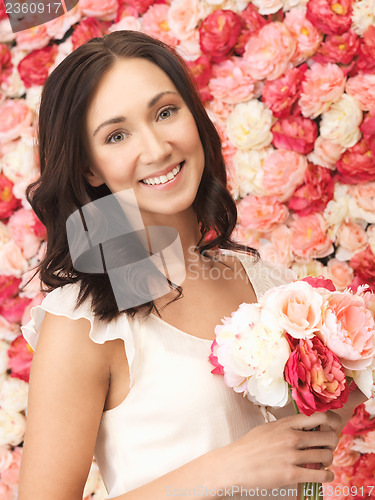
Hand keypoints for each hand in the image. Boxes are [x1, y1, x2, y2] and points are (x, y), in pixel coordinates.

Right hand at [220, 410, 341, 490]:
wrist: (234, 464)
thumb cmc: (250, 446)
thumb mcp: (268, 428)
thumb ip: (286, 426)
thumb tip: (303, 427)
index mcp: (286, 424)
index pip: (319, 416)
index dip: (332, 422)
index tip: (332, 427)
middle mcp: (291, 437)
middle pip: (328, 436)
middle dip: (332, 443)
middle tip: (328, 447)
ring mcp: (291, 456)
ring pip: (326, 456)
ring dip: (329, 460)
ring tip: (325, 462)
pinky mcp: (290, 474)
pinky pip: (320, 475)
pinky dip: (327, 476)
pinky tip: (325, 476)